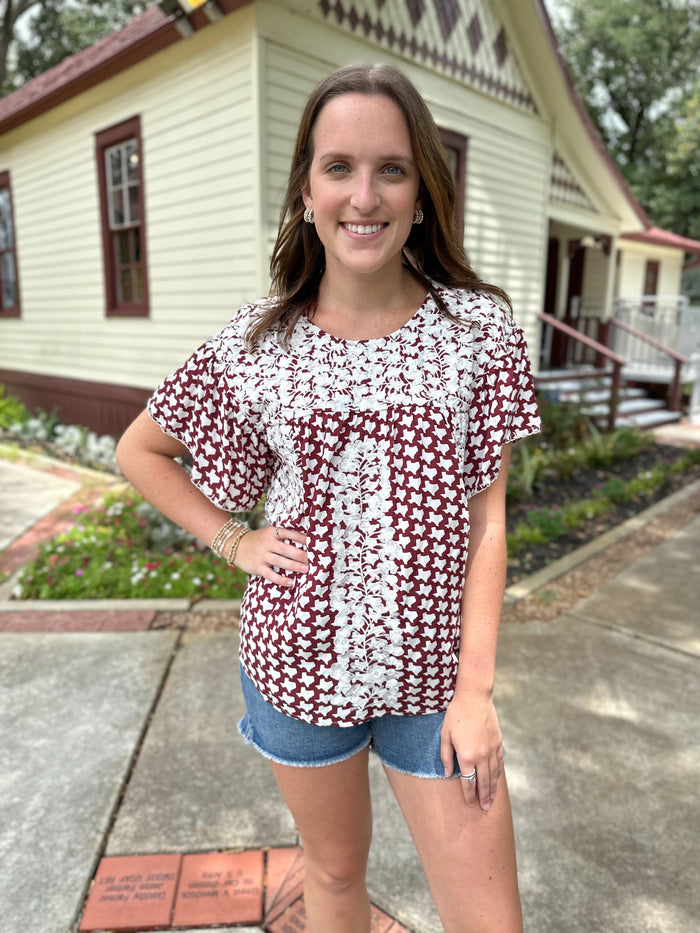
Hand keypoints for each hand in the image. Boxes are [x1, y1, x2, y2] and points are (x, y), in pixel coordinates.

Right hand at [231, 525, 308, 586]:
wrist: (236, 546)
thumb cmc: (259, 540)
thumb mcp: (269, 534)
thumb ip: (283, 537)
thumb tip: (306, 542)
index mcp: (272, 533)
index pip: (289, 533)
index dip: (301, 538)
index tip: (314, 543)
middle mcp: (267, 543)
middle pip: (287, 549)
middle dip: (301, 555)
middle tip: (314, 560)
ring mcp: (262, 556)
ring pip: (281, 562)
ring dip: (294, 566)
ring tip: (306, 570)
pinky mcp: (258, 567)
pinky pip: (271, 575)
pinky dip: (281, 579)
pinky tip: (292, 583)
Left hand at [440, 692, 503, 811]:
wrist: (474, 698)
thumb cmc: (456, 715)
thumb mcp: (445, 735)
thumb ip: (446, 756)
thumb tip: (448, 773)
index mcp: (467, 756)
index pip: (469, 781)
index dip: (469, 794)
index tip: (470, 804)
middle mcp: (481, 756)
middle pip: (483, 781)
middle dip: (484, 797)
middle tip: (485, 809)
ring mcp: (491, 749)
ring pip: (493, 774)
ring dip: (493, 788)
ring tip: (492, 800)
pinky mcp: (498, 742)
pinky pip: (499, 762)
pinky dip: (498, 773)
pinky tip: (496, 779)